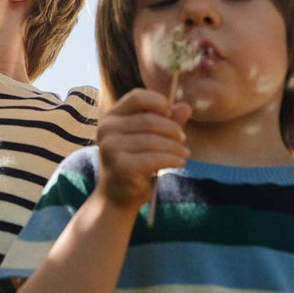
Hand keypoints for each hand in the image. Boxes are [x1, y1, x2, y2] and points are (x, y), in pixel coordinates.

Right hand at [96, 88, 190, 210]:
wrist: (117, 195)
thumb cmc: (135, 161)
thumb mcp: (150, 137)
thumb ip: (167, 121)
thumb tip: (186, 107)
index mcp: (111, 116)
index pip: (137, 97)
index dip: (158, 102)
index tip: (171, 114)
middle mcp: (107, 129)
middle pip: (149, 119)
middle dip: (172, 129)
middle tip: (183, 139)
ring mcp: (111, 148)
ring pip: (154, 140)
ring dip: (175, 147)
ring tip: (184, 153)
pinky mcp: (121, 166)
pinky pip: (154, 158)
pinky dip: (172, 159)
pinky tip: (180, 162)